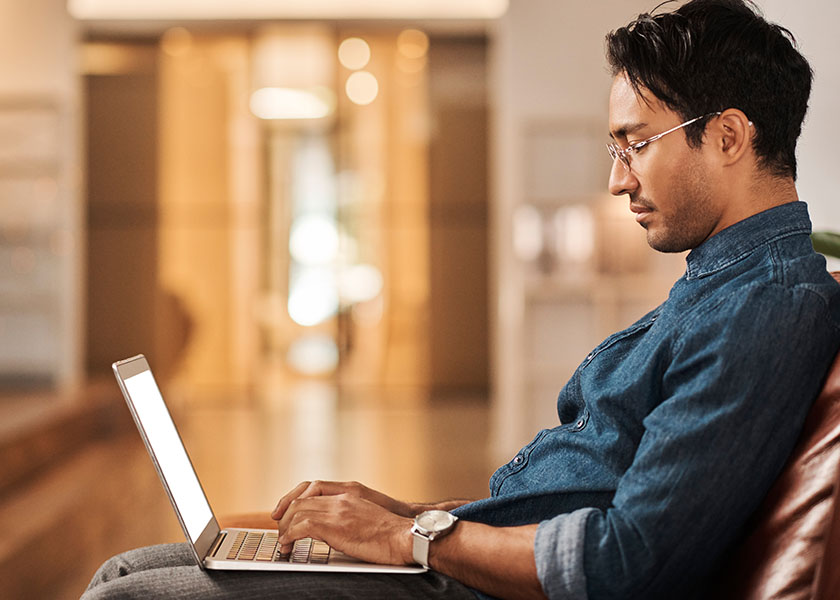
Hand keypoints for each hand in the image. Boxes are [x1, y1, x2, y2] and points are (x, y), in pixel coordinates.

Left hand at [272, 484, 413, 564]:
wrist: (404, 536)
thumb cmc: (391, 532)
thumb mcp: (367, 515)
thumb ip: (348, 514)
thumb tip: (333, 528)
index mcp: (349, 493)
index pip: (312, 487)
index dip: (293, 498)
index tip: (284, 511)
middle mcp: (341, 498)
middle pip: (300, 499)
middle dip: (284, 514)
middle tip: (280, 530)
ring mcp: (338, 511)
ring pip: (298, 511)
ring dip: (285, 527)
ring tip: (283, 541)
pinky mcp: (335, 526)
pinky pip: (302, 526)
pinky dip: (290, 535)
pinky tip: (288, 545)